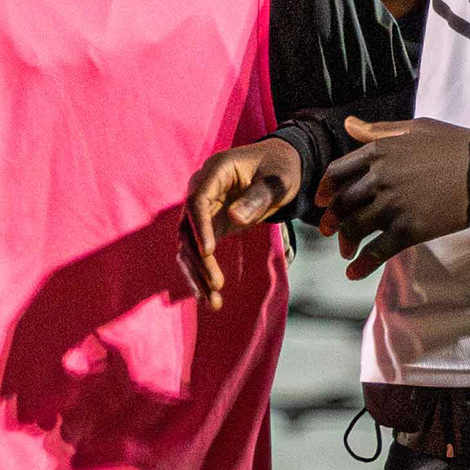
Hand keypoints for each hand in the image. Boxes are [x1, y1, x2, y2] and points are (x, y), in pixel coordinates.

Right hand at [181, 137, 304, 306]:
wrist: (280, 167)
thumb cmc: (281, 168)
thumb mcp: (278, 180)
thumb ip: (259, 197)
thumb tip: (235, 218)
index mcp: (215, 171)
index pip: (198, 201)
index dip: (200, 227)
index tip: (208, 252)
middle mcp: (201, 190)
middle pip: (188, 228)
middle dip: (198, 260)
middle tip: (214, 286)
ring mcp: (203, 210)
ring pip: (189, 245)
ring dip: (197, 273)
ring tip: (212, 301)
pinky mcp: (209, 226)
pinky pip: (199, 251)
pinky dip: (202, 273)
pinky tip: (210, 297)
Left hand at [318, 116, 469, 275]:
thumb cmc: (455, 145)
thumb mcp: (415, 127)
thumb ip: (378, 130)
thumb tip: (348, 124)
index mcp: (379, 153)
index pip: (336, 173)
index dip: (324, 190)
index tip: (321, 202)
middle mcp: (380, 179)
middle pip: (342, 204)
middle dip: (332, 221)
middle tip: (330, 232)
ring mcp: (393, 206)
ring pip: (355, 228)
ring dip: (346, 242)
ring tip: (346, 251)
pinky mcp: (410, 230)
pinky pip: (377, 251)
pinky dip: (362, 265)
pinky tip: (354, 273)